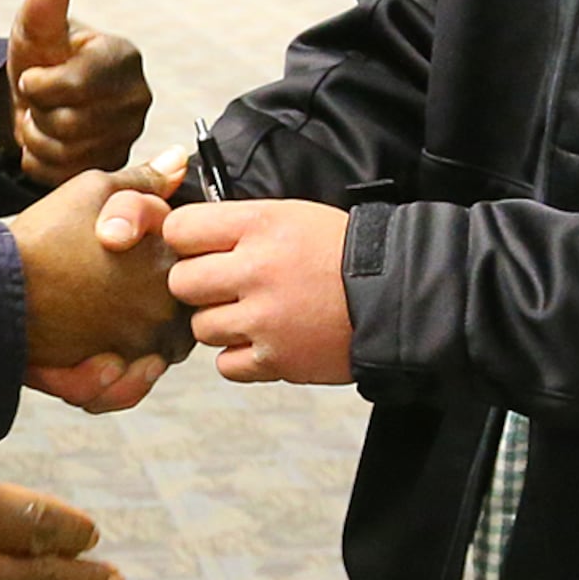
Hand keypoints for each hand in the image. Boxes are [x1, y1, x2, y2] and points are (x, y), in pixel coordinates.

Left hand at [0, 0, 151, 180]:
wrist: (43, 97)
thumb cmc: (44, 57)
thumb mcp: (36, 31)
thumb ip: (44, 5)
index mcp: (123, 58)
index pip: (75, 85)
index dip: (39, 86)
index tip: (31, 76)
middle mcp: (137, 98)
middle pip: (70, 124)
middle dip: (38, 112)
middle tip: (37, 100)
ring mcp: (129, 136)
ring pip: (66, 154)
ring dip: (37, 138)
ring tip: (42, 117)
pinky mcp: (113, 166)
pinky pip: (63, 175)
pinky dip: (43, 161)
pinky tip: (48, 140)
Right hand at [8, 167, 195, 377]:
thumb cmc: (43, 236)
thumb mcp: (94, 190)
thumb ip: (145, 183)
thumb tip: (179, 160)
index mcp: (169, 261)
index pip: (196, 270)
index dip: (167, 266)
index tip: (136, 260)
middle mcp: (163, 309)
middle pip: (179, 317)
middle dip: (156, 309)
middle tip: (114, 292)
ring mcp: (136, 346)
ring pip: (154, 355)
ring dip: (135, 345)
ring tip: (99, 323)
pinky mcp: (108, 378)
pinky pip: (124, 388)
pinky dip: (113, 381)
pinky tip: (97, 358)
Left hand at [160, 198, 355, 383]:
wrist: (398, 294)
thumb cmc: (345, 251)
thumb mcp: (292, 215)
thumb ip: (239, 225)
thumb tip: (188, 234)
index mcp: (259, 225)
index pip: (180, 229)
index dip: (185, 241)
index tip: (199, 248)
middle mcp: (255, 270)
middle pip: (181, 283)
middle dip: (198, 285)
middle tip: (225, 285)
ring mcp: (264, 318)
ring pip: (201, 327)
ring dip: (220, 323)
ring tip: (253, 313)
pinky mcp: (276, 359)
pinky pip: (225, 364)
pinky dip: (240, 357)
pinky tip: (264, 340)